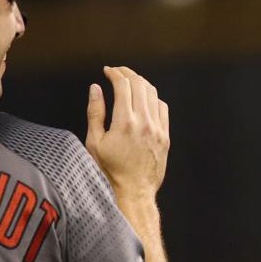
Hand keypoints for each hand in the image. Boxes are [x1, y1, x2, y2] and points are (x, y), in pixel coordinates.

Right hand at [85, 65, 169, 195]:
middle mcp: (145, 123)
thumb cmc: (110, 169)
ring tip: (130, 80)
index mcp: (125, 122)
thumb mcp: (94, 142)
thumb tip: (96, 88)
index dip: (115, 73)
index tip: (107, 70)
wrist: (134, 191)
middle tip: (117, 71)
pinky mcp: (166, 136)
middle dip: (128, 73)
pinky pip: (163, 108)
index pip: (124, 86)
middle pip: (140, 85)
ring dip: (141, 83)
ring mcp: (158, 129)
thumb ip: (95, 112)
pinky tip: (144, 98)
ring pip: (153, 94)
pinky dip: (153, 98)